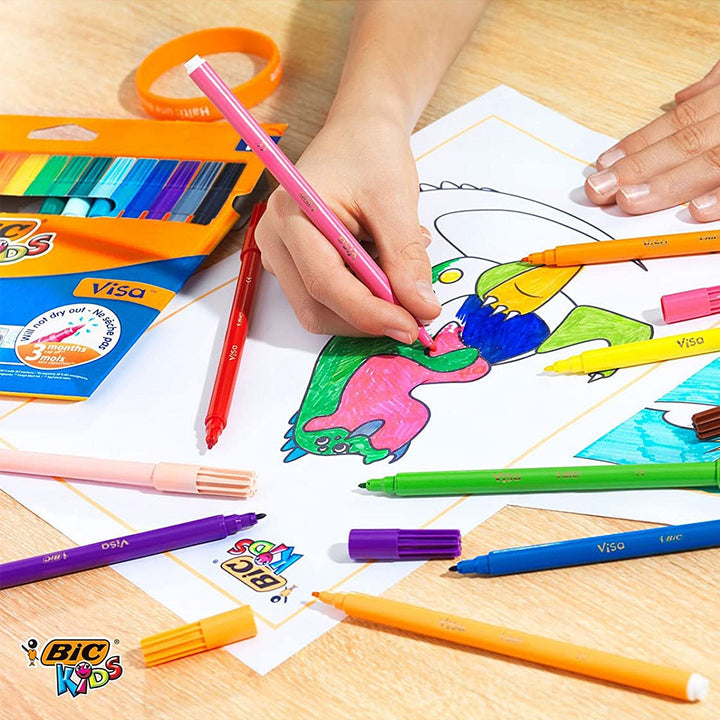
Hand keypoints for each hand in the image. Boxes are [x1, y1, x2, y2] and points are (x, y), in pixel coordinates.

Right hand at [255, 112, 440, 340]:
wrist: (359, 131)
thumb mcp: (396, 201)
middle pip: (316, 308)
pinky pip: (324, 299)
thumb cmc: (371, 153)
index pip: (326, 284)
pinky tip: (380, 271)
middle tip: (413, 316)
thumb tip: (422, 309)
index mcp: (291, 214)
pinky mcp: (293, 264)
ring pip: (320, 310)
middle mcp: (275, 239)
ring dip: (364, 311)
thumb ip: (406, 259)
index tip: (411, 327)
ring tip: (397, 275)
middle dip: (366, 320)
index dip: (370, 313)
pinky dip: (358, 300)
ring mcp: (280, 254)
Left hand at [584, 60, 719, 220]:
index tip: (601, 163)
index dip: (639, 143)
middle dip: (636, 168)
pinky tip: (694, 211)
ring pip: (708, 162)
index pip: (678, 122)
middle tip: (597, 188)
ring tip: (627, 199)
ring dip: (665, 184)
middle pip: (683, 144)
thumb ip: (716, 88)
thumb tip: (683, 97)